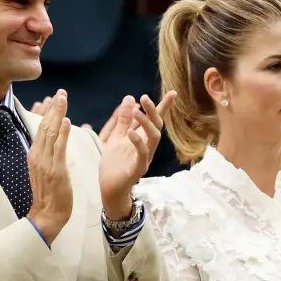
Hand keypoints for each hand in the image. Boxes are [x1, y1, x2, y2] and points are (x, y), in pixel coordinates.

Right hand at [26, 91, 73, 243]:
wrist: (46, 216)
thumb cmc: (48, 196)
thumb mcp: (45, 171)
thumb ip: (49, 155)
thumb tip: (55, 140)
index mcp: (34, 155)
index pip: (40, 129)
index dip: (47, 112)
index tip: (53, 99)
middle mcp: (37, 156)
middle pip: (44, 126)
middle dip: (53, 108)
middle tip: (61, 92)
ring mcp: (44, 163)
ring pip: (50, 132)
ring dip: (57, 114)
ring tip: (63, 98)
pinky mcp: (55, 170)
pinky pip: (58, 148)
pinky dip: (62, 133)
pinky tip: (66, 121)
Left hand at [98, 91, 175, 218]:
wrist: (108, 188)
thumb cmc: (114, 164)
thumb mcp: (115, 137)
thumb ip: (123, 120)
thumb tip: (130, 98)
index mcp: (142, 139)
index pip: (155, 120)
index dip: (163, 107)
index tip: (172, 92)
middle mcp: (147, 147)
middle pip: (157, 126)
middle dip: (153, 111)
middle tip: (144, 98)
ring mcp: (144, 158)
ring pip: (154, 138)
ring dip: (146, 124)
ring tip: (137, 112)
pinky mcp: (138, 169)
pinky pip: (142, 154)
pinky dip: (138, 142)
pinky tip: (130, 133)